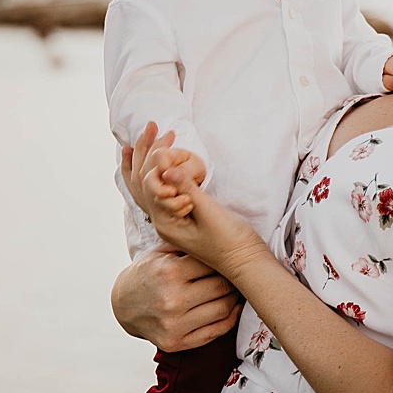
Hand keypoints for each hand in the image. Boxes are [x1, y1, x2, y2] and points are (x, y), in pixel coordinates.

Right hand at [111, 244, 242, 352]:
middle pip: (222, 286)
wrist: (122, 305)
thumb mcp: (161, 253)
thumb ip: (188, 246)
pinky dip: (230, 319)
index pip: (213, 264)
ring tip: (236, 290)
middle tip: (240, 273)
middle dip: (234, 278)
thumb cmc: (147, 274)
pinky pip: (215, 332)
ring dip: (235, 298)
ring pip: (223, 309)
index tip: (232, 257)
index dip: (225, 259)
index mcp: (168, 272)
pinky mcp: (176, 343)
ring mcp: (174, 324)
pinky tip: (232, 308)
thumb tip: (222, 238)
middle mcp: (171, 299)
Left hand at [123, 122, 264, 270]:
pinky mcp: (181, 219)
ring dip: (151, 162)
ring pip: (152, 187)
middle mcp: (162, 223)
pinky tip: (163, 162)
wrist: (247, 263)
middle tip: (157, 129)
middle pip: (145, 183)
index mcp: (165, 222)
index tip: (170, 138)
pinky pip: (163, 192)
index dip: (156, 159)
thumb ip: (187, 188)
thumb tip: (163, 165)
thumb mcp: (210, 213)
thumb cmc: (232, 241)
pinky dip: (161, 174)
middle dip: (149, 155)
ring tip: (154, 136)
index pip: (149, 183)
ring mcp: (170, 221)